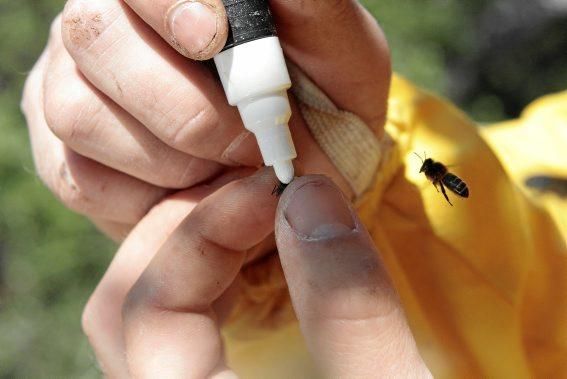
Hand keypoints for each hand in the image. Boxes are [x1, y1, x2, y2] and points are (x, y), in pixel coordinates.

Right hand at [21, 0, 389, 239]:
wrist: (297, 170)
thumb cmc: (321, 103)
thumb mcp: (337, 54)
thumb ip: (310, 8)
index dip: (170, 4)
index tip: (215, 40)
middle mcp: (106, 29)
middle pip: (96, 37)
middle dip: (184, 107)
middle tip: (248, 146)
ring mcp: (72, 90)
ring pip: (80, 113)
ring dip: (170, 160)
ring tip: (225, 172)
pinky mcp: (64, 156)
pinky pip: (81, 179)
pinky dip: (147, 199)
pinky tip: (192, 193)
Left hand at [85, 170, 429, 376]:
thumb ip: (351, 310)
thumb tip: (309, 200)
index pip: (147, 312)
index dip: (202, 232)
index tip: (274, 189)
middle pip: (129, 306)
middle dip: (191, 230)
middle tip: (263, 194)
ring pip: (152, 317)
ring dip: (200, 249)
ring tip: (264, 216)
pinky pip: (189, 330)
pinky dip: (219, 280)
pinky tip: (268, 260)